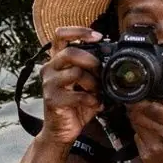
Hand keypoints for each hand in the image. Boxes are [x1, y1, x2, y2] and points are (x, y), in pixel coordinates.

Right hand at [39, 27, 103, 144]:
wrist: (62, 131)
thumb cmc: (75, 105)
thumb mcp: (86, 83)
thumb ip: (94, 70)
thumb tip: (113, 58)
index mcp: (57, 61)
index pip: (60, 36)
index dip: (79, 31)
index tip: (98, 36)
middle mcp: (49, 69)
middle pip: (69, 52)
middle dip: (90, 60)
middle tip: (100, 71)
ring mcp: (49, 84)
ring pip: (75, 72)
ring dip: (93, 83)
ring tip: (97, 92)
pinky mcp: (52, 99)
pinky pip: (77, 94)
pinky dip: (92, 99)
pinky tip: (96, 104)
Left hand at [126, 68, 162, 162]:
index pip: (150, 107)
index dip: (142, 98)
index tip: (141, 92)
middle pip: (137, 115)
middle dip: (136, 106)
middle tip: (139, 101)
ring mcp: (154, 148)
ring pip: (135, 125)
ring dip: (137, 118)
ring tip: (147, 116)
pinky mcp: (147, 157)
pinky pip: (137, 138)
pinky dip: (141, 132)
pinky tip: (152, 133)